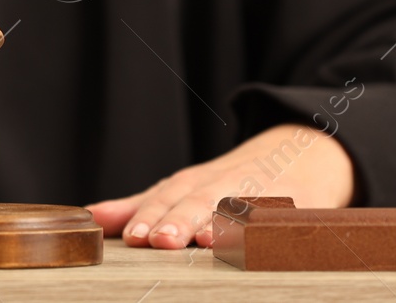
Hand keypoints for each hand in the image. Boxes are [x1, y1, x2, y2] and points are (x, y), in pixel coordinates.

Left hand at [86, 124, 354, 247]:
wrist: (306, 152)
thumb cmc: (232, 181)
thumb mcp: (186, 188)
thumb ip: (140, 205)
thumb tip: (89, 216)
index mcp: (194, 184)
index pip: (166, 198)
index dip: (148, 216)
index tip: (131, 236)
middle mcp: (224, 186)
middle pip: (198, 202)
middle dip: (178, 220)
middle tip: (158, 240)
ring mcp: (260, 194)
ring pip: (237, 209)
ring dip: (220, 225)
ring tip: (204, 241)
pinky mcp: (295, 208)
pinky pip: (281, 219)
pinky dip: (270, 230)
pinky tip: (260, 243)